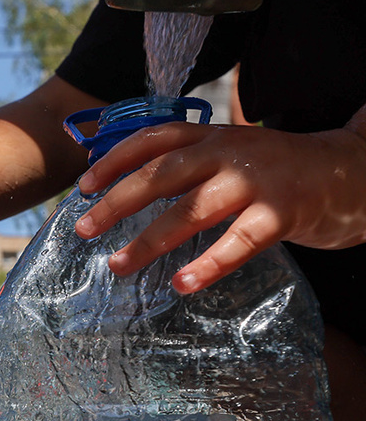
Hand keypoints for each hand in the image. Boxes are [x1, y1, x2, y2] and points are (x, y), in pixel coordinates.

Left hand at [74, 122, 365, 292]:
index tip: (82, 187)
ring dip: (150, 240)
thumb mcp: (232, 154)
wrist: (353, 170)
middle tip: (83, 229)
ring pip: (192, 210)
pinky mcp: (282, 213)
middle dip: (118, 201)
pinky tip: (182, 284)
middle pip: (162, 174)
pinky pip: (238, 242)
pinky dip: (208, 265)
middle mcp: (229, 153)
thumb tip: (128, 188)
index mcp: (212, 136)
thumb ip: (188, 164)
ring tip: (118, 264)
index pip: (154, 138)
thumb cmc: (279, 171)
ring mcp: (256, 183)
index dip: (115, 160)